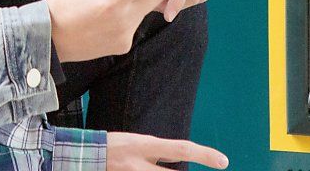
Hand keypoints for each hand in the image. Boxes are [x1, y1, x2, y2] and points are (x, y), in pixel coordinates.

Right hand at [107, 132, 228, 170]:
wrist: (85, 155)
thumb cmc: (115, 145)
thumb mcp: (139, 142)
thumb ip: (159, 153)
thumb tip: (181, 158)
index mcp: (145, 145)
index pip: (180, 148)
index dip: (204, 155)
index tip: (224, 161)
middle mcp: (140, 164)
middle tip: (216, 165)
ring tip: (165, 169)